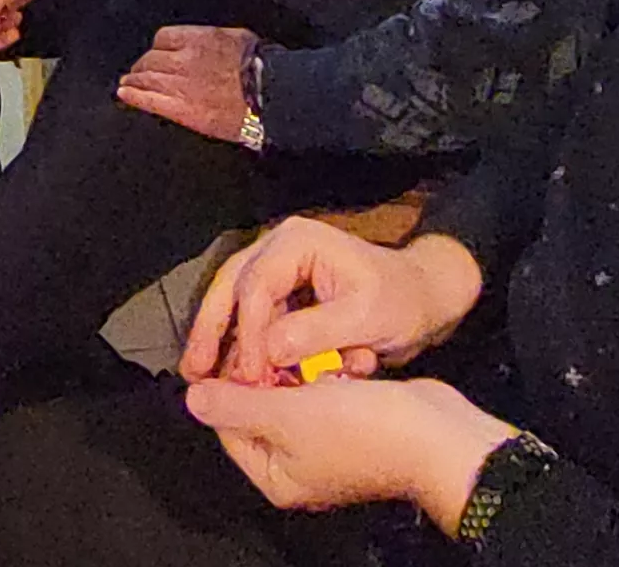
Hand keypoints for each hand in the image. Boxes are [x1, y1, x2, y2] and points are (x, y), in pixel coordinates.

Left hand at [117, 24, 258, 143]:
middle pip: (151, 60)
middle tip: (138, 72)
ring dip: (134, 80)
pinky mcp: (181, 110)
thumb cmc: (261, 68)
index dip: (157, 47)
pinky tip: (124, 95)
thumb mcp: (239, 40)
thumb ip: (215, 40)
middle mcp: (184, 59)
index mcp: (199, 39)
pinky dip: (134, 96)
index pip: (164, 38)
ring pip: (146, 79)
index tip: (155, 53)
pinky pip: (149, 100)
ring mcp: (180, 85)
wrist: (270, 97)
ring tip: (128, 83)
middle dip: (143, 66)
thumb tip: (209, 42)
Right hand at [182, 215, 484, 385]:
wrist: (425, 297)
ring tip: (199, 373)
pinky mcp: (283, 289)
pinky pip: (251, 313)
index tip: (249, 376)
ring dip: (218, 337)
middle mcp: (280, 246)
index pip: (257, 287)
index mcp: (299, 243)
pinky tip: (228, 370)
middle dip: (211, 328)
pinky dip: (241, 341)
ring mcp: (279, 266)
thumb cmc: (402, 302)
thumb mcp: (366, 319)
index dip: (247, 333)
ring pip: (234, 298)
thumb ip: (315, 332)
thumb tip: (268, 352)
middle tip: (193, 369)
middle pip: (230, 285)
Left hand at [184, 374, 525, 528]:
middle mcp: (298, 466)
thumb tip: (193, 399)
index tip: (238, 350)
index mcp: (277, 477)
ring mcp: (326, 446)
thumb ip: (238, 404)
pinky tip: (339, 359)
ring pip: (293, 396)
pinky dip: (328, 374)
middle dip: (269, 374)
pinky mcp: (350, 424)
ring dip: (301, 370)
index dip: (230, 385)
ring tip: (312, 352)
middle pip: (260, 409)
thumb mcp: (289, 414)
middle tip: (276, 344)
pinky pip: (324, 393)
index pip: (229, 426)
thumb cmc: (369, 433)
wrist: (437, 435)